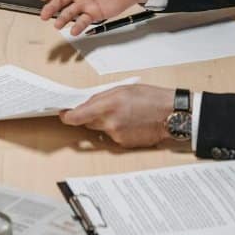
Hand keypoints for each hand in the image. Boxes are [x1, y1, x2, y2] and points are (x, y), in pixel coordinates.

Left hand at [59, 85, 175, 147]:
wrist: (171, 115)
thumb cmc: (151, 98)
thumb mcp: (124, 89)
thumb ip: (102, 97)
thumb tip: (86, 104)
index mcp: (108, 105)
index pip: (77, 116)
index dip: (67, 116)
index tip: (63, 114)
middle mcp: (110, 122)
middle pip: (87, 122)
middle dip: (89, 116)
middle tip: (101, 108)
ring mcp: (116, 135)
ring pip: (101, 129)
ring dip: (105, 122)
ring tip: (124, 113)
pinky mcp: (124, 144)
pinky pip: (112, 136)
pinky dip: (117, 130)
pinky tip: (130, 122)